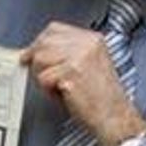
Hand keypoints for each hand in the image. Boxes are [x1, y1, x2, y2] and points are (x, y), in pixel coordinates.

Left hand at [22, 22, 145, 145]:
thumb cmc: (101, 98)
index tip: (31, 54)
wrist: (113, 116)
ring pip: (40, 58)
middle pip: (44, 42)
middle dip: (37, 60)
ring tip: (59, 88)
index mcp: (92, 39)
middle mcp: (86, 44)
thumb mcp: (89, 64)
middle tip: (43, 76)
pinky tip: (64, 96)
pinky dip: (49, 91)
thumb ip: (67, 53)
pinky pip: (44, 78)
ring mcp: (79, 57)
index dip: (39, 43)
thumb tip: (37, 51)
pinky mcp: (71, 73)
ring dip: (44, 77)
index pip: (54, 29)